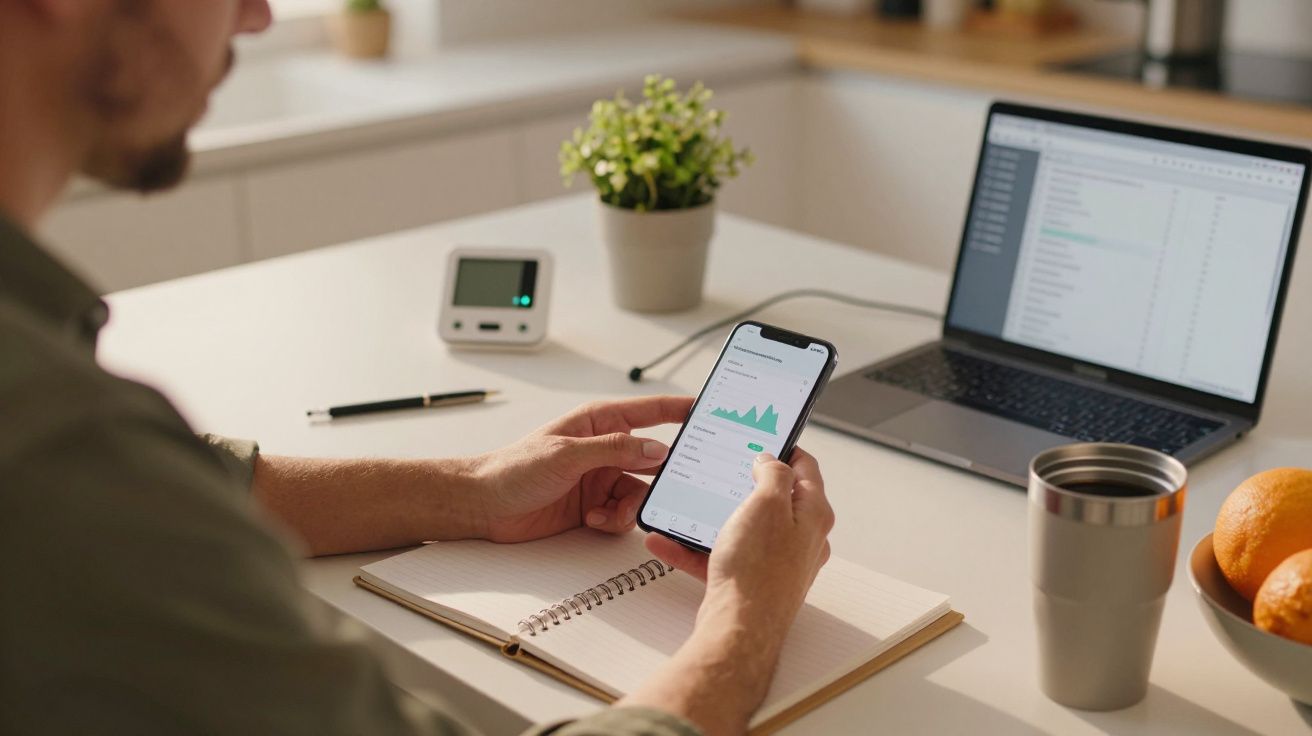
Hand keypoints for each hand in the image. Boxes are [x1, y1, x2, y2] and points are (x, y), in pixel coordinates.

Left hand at [473, 396, 693, 542]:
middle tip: (668, 489)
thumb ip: (614, 450)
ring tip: (604, 514)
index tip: (707, 412)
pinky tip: (592, 520)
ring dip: (628, 508)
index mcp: (599, 423)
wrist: (484, 506)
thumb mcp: (566, 454)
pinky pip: (623, 515)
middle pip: (653, 460)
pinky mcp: (594, 506)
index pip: (650, 411)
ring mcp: (600, 479)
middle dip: (660, 477)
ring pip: (641, 493)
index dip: (680, 410)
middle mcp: (605, 449)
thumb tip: (656, 449)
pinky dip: (614, 521)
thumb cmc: (513, 468)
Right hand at [646, 448, 832, 635]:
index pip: (806, 469)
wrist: (739, 630)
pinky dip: (694, 547)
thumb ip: (773, 473)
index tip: (765, 439)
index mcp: (812, 515)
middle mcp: (800, 539)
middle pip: (773, 499)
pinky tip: (667, 540)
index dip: (785, 448)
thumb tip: (771, 460)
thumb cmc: (758, 572)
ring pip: (741, 528)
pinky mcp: (750, 582)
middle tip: (724, 468)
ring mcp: (775, 562)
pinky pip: (719, 556)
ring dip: (711, 516)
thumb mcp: (766, 503)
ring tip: (687, 505)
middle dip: (743, 483)